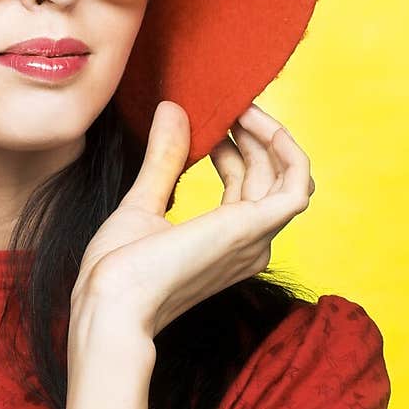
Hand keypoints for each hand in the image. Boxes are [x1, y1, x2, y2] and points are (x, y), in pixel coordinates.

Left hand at [70, 100, 315, 341]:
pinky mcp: (254, 229)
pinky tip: (259, 123)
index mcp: (225, 242)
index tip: (212, 120)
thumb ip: (164, 159)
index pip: (247, 186)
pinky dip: (288, 149)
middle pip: (268, 176)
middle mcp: (250, 244)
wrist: (112, 302)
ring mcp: (255, 238)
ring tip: (238, 108)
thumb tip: (170, 112)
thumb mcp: (143, 202)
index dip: (236, 147)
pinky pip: (296, 184)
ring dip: (268, 135)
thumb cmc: (118, 271)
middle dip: (252, 134)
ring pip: (285, 176)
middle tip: (227, 106)